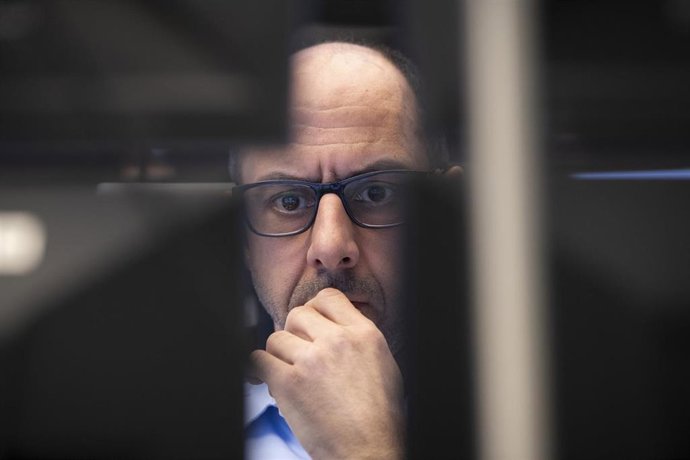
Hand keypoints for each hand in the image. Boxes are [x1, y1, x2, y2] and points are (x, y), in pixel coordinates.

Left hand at [248, 288, 404, 459]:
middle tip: (297, 354)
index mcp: (364, 333)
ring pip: (276, 338)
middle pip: (297, 315)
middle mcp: (338, 341)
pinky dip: (260, 370)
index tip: (310, 326)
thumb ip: (358, 339)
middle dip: (293, 333)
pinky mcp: (289, 384)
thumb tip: (333, 328)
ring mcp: (312, 360)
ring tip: (289, 375)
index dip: (314, 310)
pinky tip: (267, 380)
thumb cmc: (380, 416)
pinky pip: (258, 361)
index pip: (328, 298)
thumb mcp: (383, 363)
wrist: (370, 451)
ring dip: (278, 356)